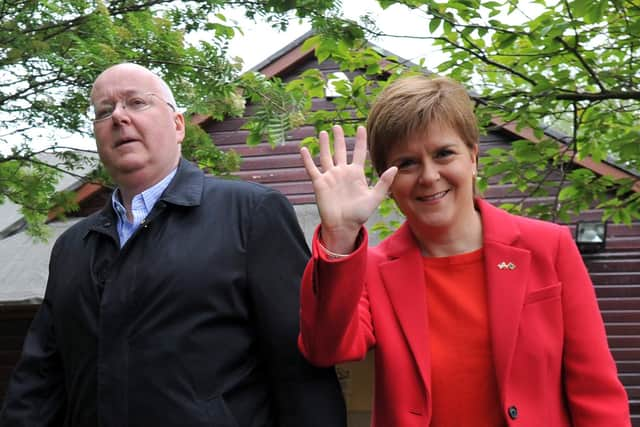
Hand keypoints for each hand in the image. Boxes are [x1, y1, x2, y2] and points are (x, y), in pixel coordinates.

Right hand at [300, 125, 396, 253]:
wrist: (344, 226)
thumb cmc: (359, 214)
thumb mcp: (375, 198)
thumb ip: (384, 183)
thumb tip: (395, 167)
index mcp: (356, 174)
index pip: (359, 152)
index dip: (360, 140)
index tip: (361, 127)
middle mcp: (342, 172)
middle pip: (341, 151)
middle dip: (339, 138)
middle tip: (337, 126)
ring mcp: (330, 177)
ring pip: (326, 156)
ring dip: (324, 145)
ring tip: (323, 133)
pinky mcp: (320, 184)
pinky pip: (312, 169)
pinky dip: (307, 159)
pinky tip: (303, 149)